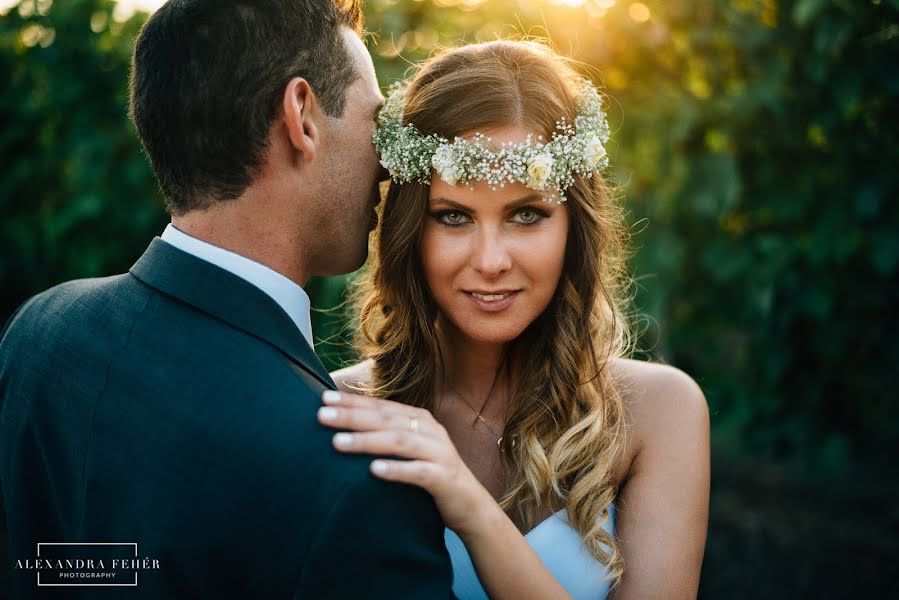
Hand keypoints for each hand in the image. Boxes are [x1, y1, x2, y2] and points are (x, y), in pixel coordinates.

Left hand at [317, 390, 494, 535]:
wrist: (471, 507)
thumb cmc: (432, 476)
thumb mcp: (411, 450)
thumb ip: (388, 436)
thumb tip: (345, 428)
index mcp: (420, 420)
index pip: (381, 407)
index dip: (353, 402)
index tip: (323, 399)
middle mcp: (430, 431)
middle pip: (386, 420)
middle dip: (352, 416)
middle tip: (321, 416)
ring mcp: (439, 453)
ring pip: (399, 441)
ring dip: (367, 441)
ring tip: (338, 443)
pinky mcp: (444, 478)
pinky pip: (418, 472)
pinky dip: (396, 469)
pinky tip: (373, 470)